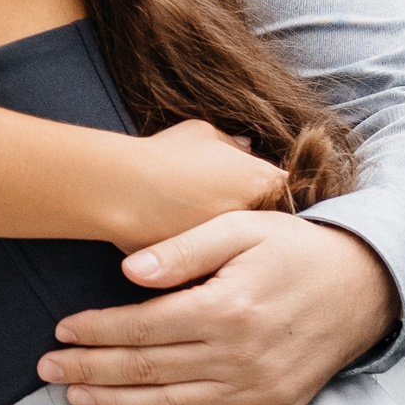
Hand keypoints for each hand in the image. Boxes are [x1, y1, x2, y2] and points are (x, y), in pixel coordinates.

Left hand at [35, 211, 397, 404]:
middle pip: (148, 370)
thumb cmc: (295, 248)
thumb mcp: (241, 229)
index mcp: (225, 308)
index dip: (96, 331)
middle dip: (91, 372)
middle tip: (47, 372)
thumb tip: (129, 271)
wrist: (367, 283)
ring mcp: (259, 386)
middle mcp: (240, 355)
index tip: (61, 332)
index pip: (142, 327)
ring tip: (78, 401)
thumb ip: (184, 250)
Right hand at [106, 120, 288, 252]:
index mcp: (262, 182)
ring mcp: (236, 250)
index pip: (282, 187)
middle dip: (253, 215)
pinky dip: (209, 258)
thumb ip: (232, 144)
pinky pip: (218, 265)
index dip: (265, 186)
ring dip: (232, 241)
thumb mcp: (203, 134)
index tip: (246, 184)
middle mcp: (258, 221)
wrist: (122, 192)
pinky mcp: (211, 271)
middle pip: (267, 221)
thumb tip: (245, 148)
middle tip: (226, 205)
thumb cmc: (162, 157)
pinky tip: (188, 244)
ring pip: (244, 248)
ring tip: (203, 226)